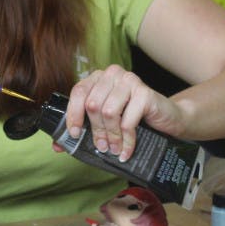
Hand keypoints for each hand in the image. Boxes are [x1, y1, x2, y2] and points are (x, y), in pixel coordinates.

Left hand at [64, 65, 184, 160]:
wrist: (167, 119)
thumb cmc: (133, 119)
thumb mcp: (105, 123)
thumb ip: (82, 130)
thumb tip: (57, 146)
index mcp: (98, 78)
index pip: (78, 92)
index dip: (73, 115)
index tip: (75, 134)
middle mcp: (112, 75)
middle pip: (93, 105)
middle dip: (95, 131)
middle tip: (102, 148)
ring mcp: (129, 80)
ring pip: (108, 113)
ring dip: (111, 137)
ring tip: (114, 150)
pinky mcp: (145, 92)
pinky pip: (127, 121)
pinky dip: (126, 140)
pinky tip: (126, 151)